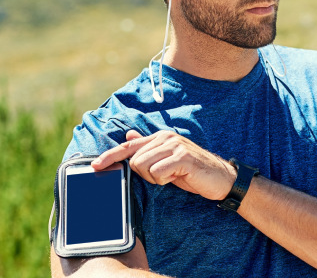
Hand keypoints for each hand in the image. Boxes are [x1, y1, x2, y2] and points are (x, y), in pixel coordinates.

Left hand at [93, 130, 236, 200]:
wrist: (221, 178)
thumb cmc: (192, 171)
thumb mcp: (167, 159)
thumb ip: (148, 149)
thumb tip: (127, 136)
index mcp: (159, 137)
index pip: (128, 146)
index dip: (110, 156)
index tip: (95, 165)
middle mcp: (165, 137)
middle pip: (135, 160)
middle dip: (146, 175)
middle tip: (166, 176)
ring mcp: (175, 146)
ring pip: (144, 167)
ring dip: (157, 178)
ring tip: (173, 176)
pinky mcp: (183, 157)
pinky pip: (158, 172)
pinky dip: (165, 180)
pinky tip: (179, 177)